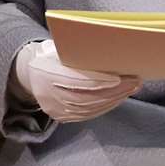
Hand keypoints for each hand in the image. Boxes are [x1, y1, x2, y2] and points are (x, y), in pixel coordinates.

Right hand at [11, 39, 140, 122]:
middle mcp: (50, 95)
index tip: (120, 77)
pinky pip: (88, 114)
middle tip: (135, 81)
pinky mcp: (62, 117)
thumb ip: (78, 52)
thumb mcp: (59, 48)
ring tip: (132, 87)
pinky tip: (119, 97)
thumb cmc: (52, 55)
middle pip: (88, 97)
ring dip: (115, 98)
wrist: (30, 73)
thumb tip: (110, 50)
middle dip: (115, 90)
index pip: (78, 82)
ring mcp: (56, 109)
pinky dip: (106, 105)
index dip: (100, 81)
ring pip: (90, 108)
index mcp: (47, 73)